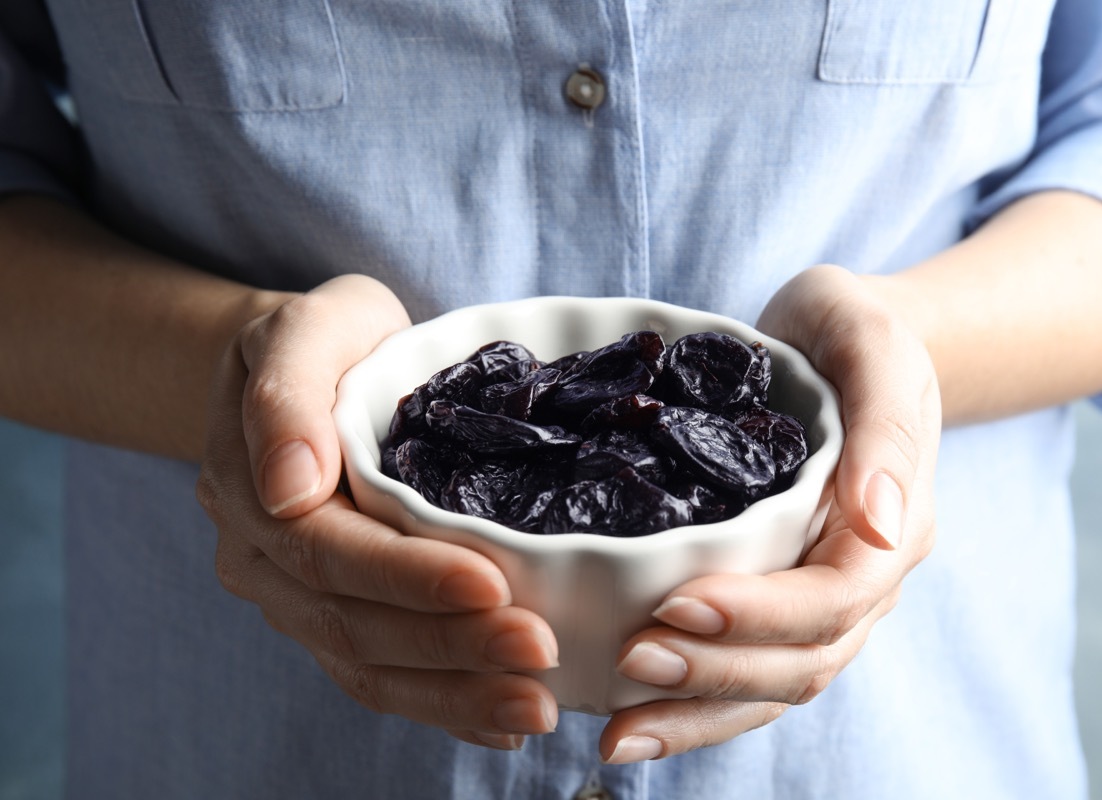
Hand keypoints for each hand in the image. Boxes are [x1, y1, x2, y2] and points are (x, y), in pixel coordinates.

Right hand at [196, 275, 559, 749]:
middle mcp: (265, 561)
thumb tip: (289, 489)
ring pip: (368, 667)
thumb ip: (286, 394)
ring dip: (455, 694)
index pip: (331, 551)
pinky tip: (502, 725)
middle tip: (541, 653)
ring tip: (536, 708)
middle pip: (355, 623)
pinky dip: (441, 706)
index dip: (410, 577)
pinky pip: (378, 676)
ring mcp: (296, 598)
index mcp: (253, 492)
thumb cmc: (325, 340)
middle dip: (453, 646)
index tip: (492, 585)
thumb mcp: (305, 328)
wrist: (312, 368)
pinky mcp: (335, 617)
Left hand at [599, 264, 940, 762]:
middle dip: (713, 673)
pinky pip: (745, 667)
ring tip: (618, 736)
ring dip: (697, 714)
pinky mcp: (776, 596)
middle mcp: (862, 578)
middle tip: (627, 659)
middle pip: (800, 660)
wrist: (838, 342)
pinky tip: (629, 715)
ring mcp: (821, 596)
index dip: (758, 615)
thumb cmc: (852, 332)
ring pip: (772, 685)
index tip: (676, 604)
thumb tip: (884, 521)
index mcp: (893, 528)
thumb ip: (885, 425)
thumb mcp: (872, 343)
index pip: (833, 599)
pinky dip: (693, 703)